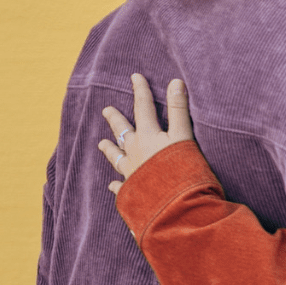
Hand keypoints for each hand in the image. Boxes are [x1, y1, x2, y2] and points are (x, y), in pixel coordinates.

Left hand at [98, 73, 192, 193]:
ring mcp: (132, 175)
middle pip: (123, 132)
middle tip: (106, 110)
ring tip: (101, 144)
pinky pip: (121, 187)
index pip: (143, 108)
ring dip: (110, 150)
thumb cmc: (183, 171)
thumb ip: (179, 111)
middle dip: (116, 119)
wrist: (175, 208)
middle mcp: (135, 154)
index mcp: (148, 138)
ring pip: (117, 158)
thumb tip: (175, 82)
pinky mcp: (132, 194)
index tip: (134, 77)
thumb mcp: (184, 137)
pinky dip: (116, 184)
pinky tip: (112, 184)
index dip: (140, 91)